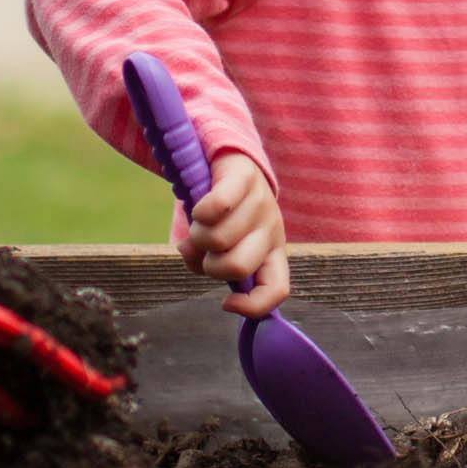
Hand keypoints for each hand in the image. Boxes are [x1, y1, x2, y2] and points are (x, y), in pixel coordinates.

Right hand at [174, 150, 289, 318]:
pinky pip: (217, 206)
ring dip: (197, 236)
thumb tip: (189, 252)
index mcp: (271, 252)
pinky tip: (198, 210)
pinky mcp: (243, 178)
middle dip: (210, 265)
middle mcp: (271, 230)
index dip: (252, 306)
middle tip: (205, 250)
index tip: (226, 302)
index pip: (277, 289)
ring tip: (198, 225)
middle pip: (238, 267)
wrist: (229, 162)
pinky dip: (199, 213)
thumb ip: (206, 260)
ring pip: (218, 239)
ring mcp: (260, 203)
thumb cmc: (225, 214)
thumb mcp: (221, 244)